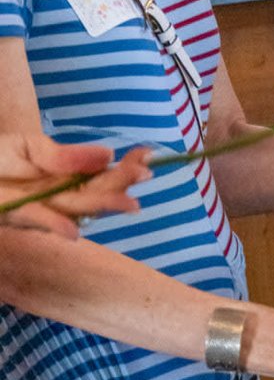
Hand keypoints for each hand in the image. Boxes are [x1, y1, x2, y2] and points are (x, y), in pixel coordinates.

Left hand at [0, 135, 149, 236]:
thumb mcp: (30, 147)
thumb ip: (66, 156)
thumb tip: (108, 154)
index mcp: (67, 175)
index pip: (104, 174)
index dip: (126, 167)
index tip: (148, 155)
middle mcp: (60, 195)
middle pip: (97, 193)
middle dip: (122, 185)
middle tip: (146, 174)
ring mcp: (43, 209)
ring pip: (77, 208)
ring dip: (102, 206)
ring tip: (129, 203)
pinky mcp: (19, 217)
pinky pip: (40, 222)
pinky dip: (55, 226)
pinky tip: (75, 232)